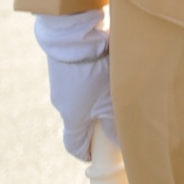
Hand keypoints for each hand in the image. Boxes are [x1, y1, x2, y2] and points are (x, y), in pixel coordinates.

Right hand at [34, 9, 116, 161]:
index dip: (86, 151)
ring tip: (117, 86)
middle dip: (97, 121)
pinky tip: (108, 66)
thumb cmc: (92, 66)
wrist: (71, 30)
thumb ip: (116, 121)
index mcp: (71, 116)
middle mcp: (63, 101)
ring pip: (82, 97)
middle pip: (80, 120)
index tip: (98, 152)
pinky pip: (80, 78)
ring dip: (98, 96)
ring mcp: (62, 82)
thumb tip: (121, 141)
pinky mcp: (64, 64)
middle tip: (115, 117)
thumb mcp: (109, 96)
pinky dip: (94, 77)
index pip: (74, 144)